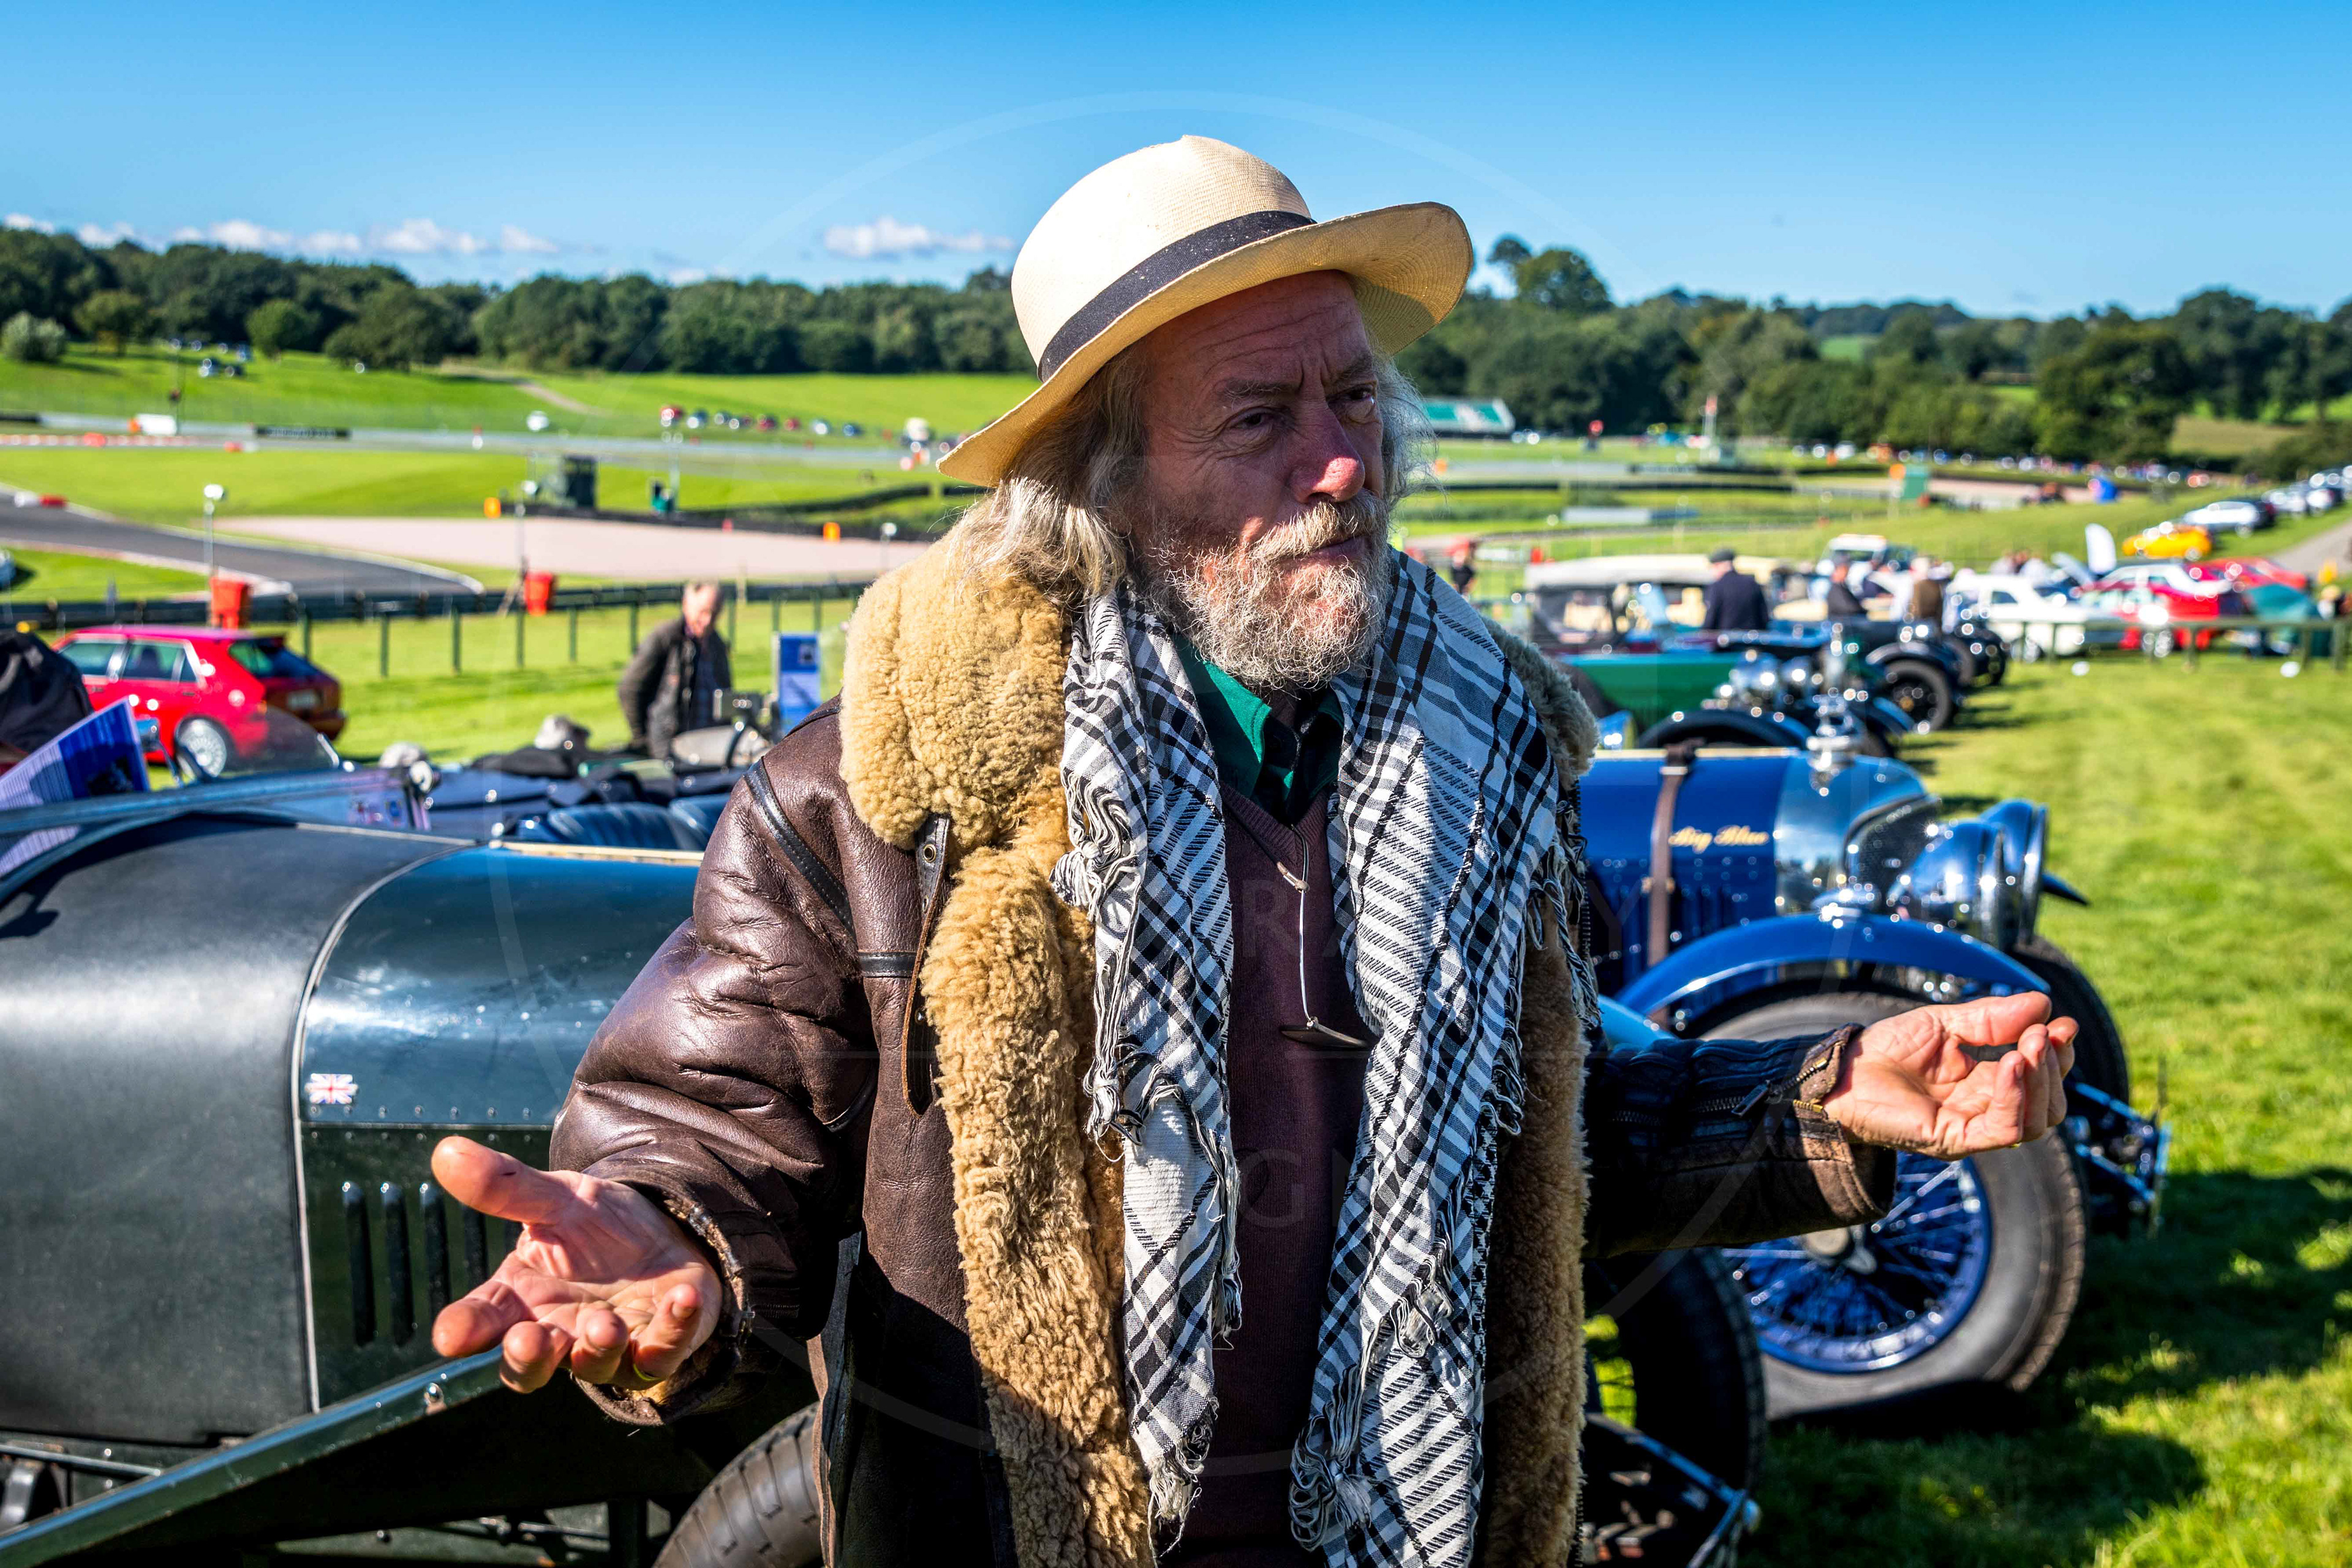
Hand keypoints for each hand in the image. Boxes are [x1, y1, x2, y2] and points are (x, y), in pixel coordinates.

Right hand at [428, 1137, 721, 1393]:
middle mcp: (557, 1333)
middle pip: (528, 1365)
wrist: (663, 1234)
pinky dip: (674, 1327)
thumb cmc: (596, 1226)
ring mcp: (608, 1349)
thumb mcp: (556, 1198)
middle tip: (527, 1341)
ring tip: (605, 1324)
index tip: (450, 1335)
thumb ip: (506, 1187)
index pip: (480, 1319)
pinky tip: (682, 1298)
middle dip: (527, 1358)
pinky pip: (664, 1350)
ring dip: (599, 1348)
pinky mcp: (657, 1347)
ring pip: (595, 1366)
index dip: (463, 1329)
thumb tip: (446, 1151)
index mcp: (519, 1299)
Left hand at [1821, 992, 2075, 1158]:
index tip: (2063, 1024)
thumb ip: (1992, 1018)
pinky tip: (2010, 1065)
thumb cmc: (1887, 1049)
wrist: (1843, 1070)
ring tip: (2029, 1046)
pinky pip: (2002, 1128)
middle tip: (2043, 1033)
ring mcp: (1972, 1127)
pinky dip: (2015, 1097)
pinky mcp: (1955, 1140)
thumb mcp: (1945, 1023)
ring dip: (2041, 1081)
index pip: (2039, 1076)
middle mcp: (1985, 1109)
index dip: (2057, 1052)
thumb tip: (2044, 1003)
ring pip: (2036, 1120)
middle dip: (2054, 1066)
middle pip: (2048, 1103)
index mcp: (1986, 1082)